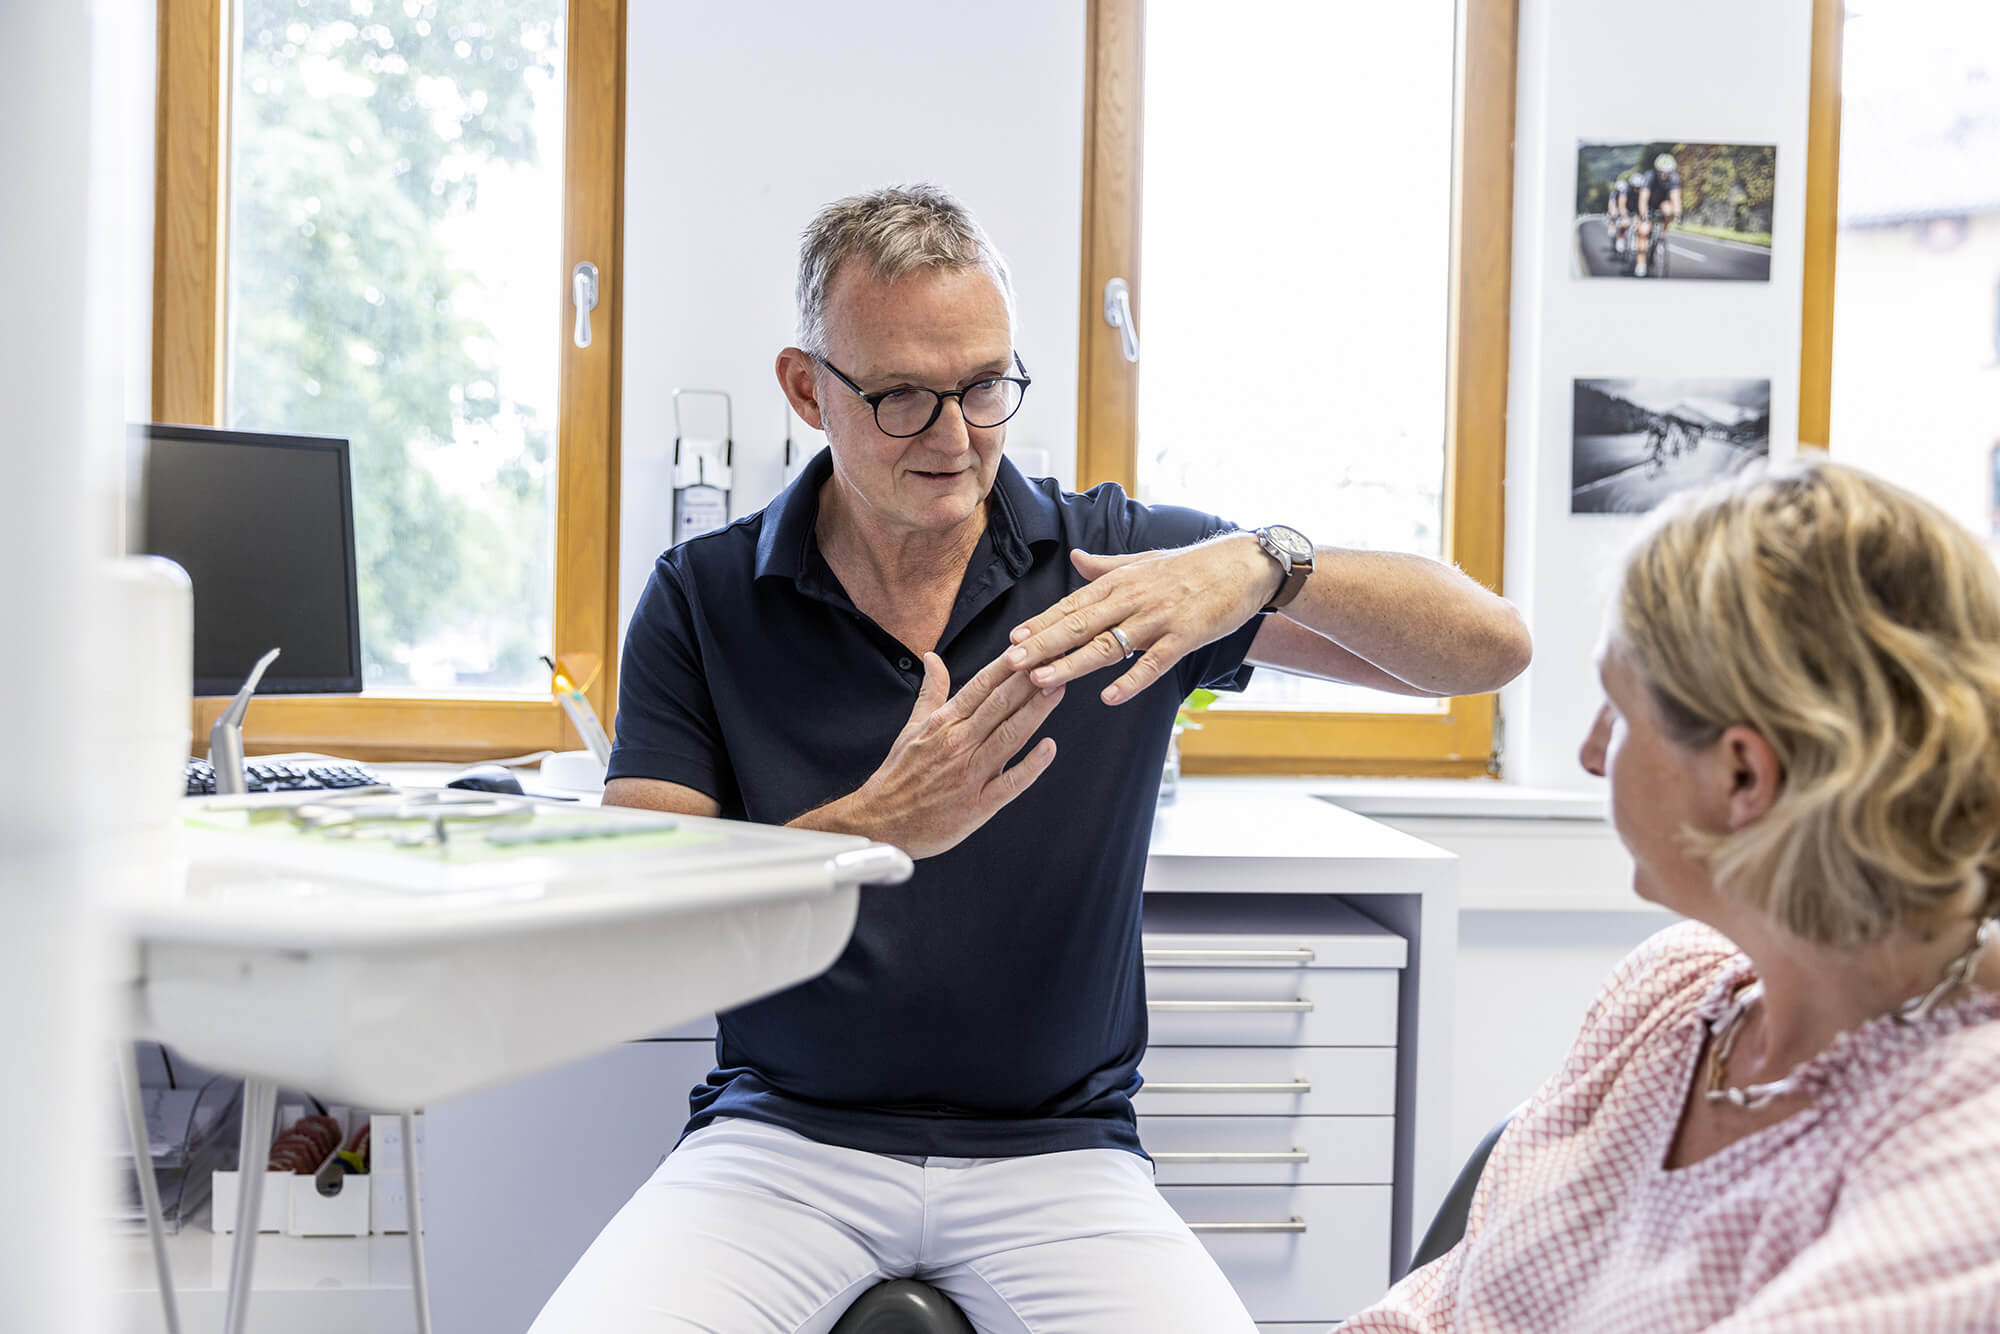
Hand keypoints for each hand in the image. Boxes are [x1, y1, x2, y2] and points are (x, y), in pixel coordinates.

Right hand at [804, 649, 1063, 859]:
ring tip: (1057, 689)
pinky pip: (1010, 783)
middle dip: (1029, 681)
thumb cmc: (898, 775)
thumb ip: (931, 692)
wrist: (880, 822)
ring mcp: (969, 774)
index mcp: (943, 723)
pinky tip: (1049, 748)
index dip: (1007, 665)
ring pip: (1009, 736)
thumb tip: (933, 658)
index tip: (1030, 647)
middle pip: (1000, 705)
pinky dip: (1031, 766)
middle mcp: (958, 743)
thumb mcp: (911, 727)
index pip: (981, 686)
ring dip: (1035, 711)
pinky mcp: (978, 805)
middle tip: (1055, 660)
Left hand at [1003, 535, 1279, 704]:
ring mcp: (1159, 618)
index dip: (1042, 623)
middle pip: (1080, 624)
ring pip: (1108, 644)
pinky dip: (1131, 680)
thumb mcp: (1145, 559)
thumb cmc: (1194, 566)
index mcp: (1121, 581)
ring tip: (1043, 680)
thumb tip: (1074, 557)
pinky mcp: (1185, 635)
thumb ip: (1106, 565)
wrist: (1245, 564)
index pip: (1072, 604)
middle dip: (1043, 645)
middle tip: (1011, 663)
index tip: (1013, 640)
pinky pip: (1154, 662)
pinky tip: (1109, 697)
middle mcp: (1134, 597)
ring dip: (1073, 664)